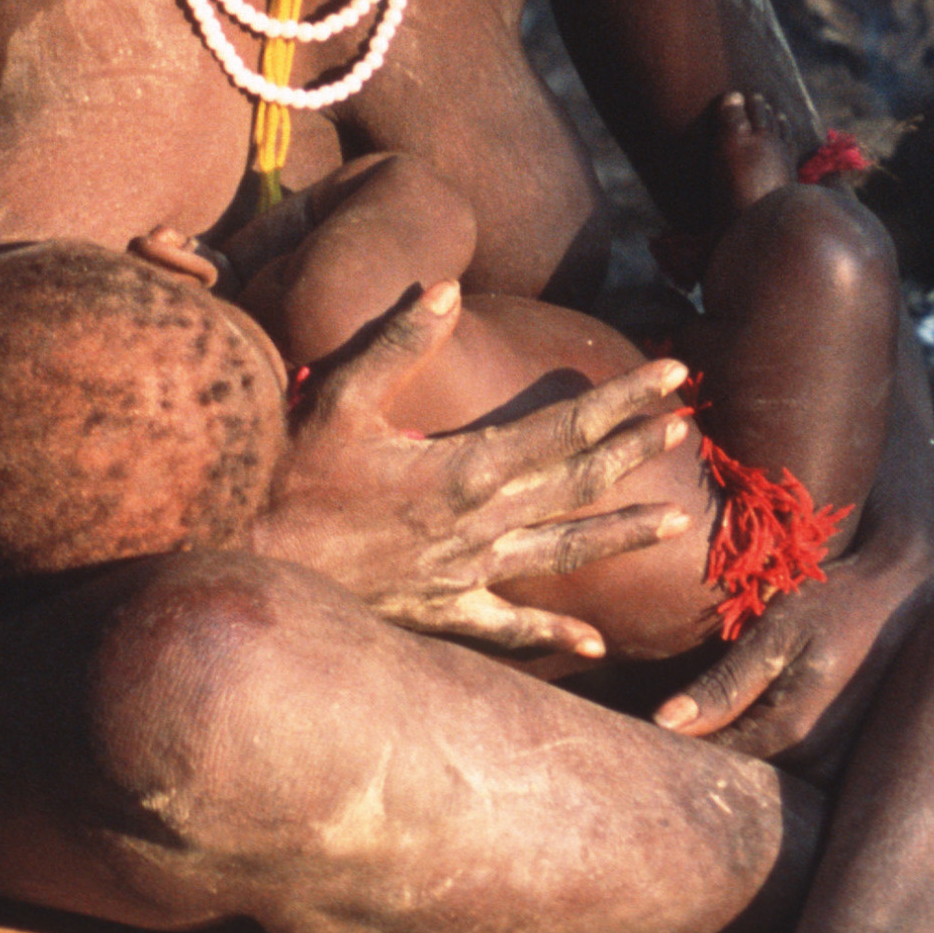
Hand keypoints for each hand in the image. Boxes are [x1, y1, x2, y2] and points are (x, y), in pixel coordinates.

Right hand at [244, 288, 699, 661]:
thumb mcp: (340, 398)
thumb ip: (398, 341)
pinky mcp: (442, 612)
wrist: (249, 564)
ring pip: (562, 551)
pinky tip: (593, 647)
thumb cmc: (288, 477)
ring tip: (676, 522)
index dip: (624, 398)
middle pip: (578, 482)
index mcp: (467, 468)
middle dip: (633, 449)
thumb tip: (449, 286)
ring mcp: (466, 573)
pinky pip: (509, 629)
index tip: (673, 375)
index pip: (567, 426)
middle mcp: (481, 523)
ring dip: (621, 534)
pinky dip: (553, 637)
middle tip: (684, 425)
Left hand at [653, 508, 933, 759]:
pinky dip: (768, 751)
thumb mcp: (777, 632)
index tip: (644, 724)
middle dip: (703, 754)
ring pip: (765, 777)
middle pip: (738, 777)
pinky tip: (758, 718)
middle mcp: (817, 764)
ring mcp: (838, 768)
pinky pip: (793, 770)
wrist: (911, 591)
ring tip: (716, 716)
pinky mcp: (849, 761)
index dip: (672, 744)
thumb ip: (722, 684)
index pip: (709, 761)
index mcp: (791, 733)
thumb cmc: (839, 601)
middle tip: (674, 719)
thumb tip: (663, 724)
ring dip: (737, 754)